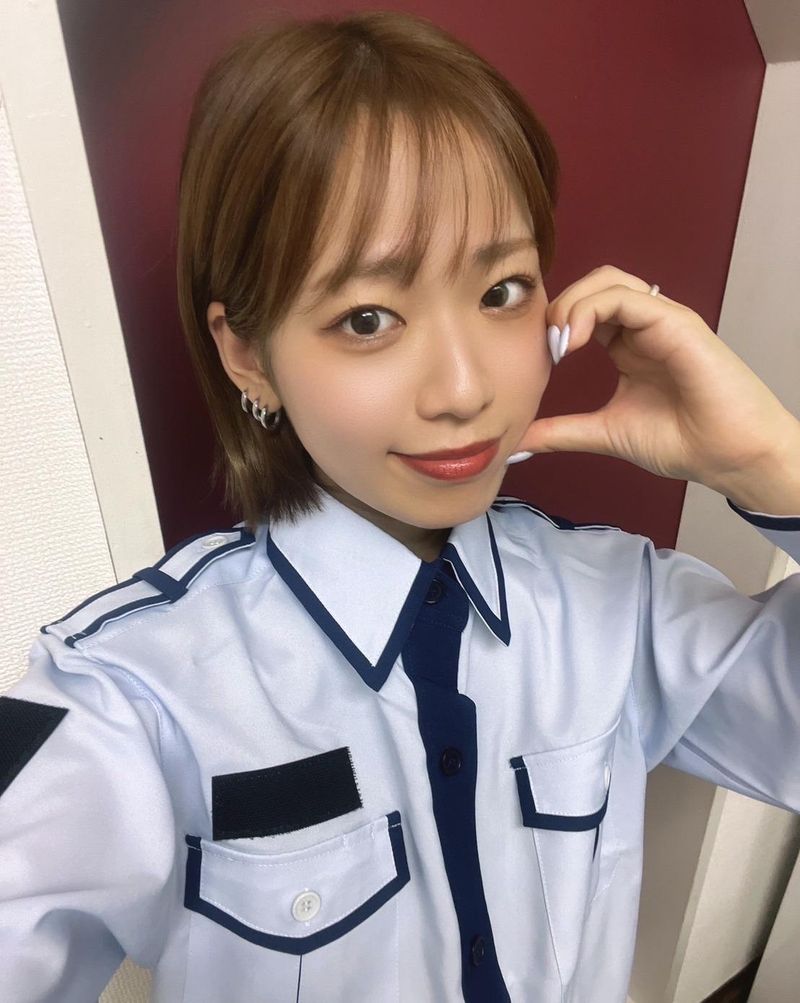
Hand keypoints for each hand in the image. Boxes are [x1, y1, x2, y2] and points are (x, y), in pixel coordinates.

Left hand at [511, 264, 797, 494]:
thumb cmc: (681, 442)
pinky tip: (576, 342)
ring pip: (607, 281)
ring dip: (572, 305)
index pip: (582, 310)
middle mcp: (644, 326)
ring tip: (559, 344)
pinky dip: (592, 309)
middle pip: (591, 285)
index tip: (538, 363)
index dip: (553, 326)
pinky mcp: (676, 322)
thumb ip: (561, 432)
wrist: (728, 457)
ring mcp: (661, 321)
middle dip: (558, 307)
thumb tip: (516, 442)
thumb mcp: (604, 433)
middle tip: (545, 348)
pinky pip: (627, 297)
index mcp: (627, 345)